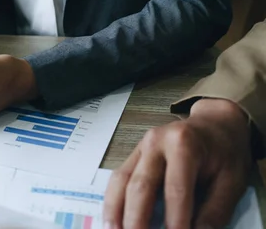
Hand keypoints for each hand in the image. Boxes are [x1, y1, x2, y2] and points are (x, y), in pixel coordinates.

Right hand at [103, 98, 251, 228]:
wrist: (215, 124)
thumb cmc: (224, 152)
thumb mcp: (231, 181)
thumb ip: (214, 211)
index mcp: (184, 144)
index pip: (176, 189)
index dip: (175, 219)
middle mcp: (156, 142)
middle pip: (141, 185)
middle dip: (137, 219)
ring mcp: (141, 147)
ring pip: (121, 181)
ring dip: (115, 211)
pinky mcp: (134, 155)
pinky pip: (118, 179)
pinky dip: (113, 201)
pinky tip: (112, 220)